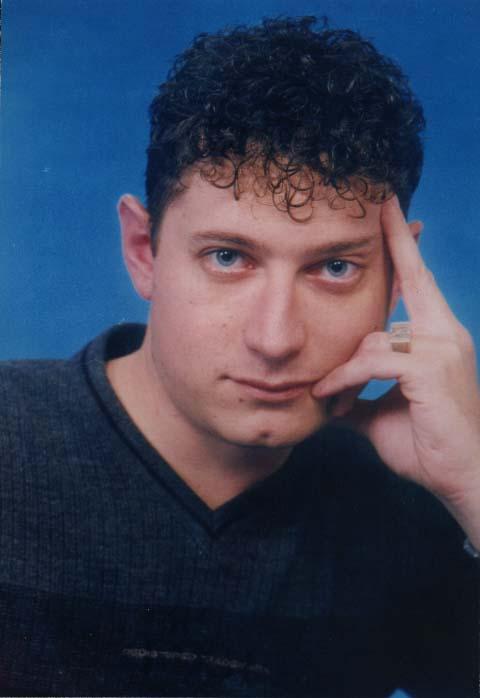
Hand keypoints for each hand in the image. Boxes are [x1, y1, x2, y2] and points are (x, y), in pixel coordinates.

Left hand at [312, 196, 479, 541]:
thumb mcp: (381, 413)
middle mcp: (445, 332)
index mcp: (438, 337)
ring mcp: (442, 347)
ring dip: (342, 366)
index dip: (405, 246)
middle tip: (383, 201)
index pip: (419, 281)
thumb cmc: (427, 445)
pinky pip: (370, 361)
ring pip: (374, 336)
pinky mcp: (430, 368)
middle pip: (414, 277)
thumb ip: (357, 394)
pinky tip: (330, 398)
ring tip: (324, 394)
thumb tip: (328, 393)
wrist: (461, 478)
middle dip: (398, 239)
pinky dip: (345, 379)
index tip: (391, 211)